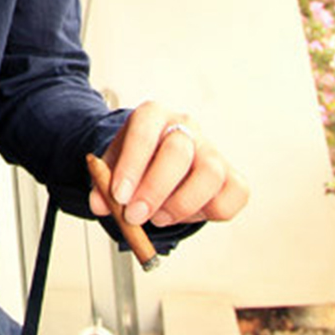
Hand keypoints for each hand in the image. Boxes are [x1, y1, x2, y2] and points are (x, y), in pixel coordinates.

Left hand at [89, 102, 248, 227]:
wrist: (157, 162)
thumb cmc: (135, 163)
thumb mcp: (110, 167)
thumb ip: (103, 184)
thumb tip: (100, 204)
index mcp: (152, 117)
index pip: (144, 133)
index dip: (132, 166)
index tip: (119, 196)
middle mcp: (185, 128)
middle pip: (178, 152)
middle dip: (154, 189)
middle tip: (135, 216)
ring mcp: (212, 150)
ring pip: (211, 174)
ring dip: (181, 205)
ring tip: (158, 218)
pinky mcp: (231, 175)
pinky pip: (233, 195)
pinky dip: (210, 212)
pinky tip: (184, 215)